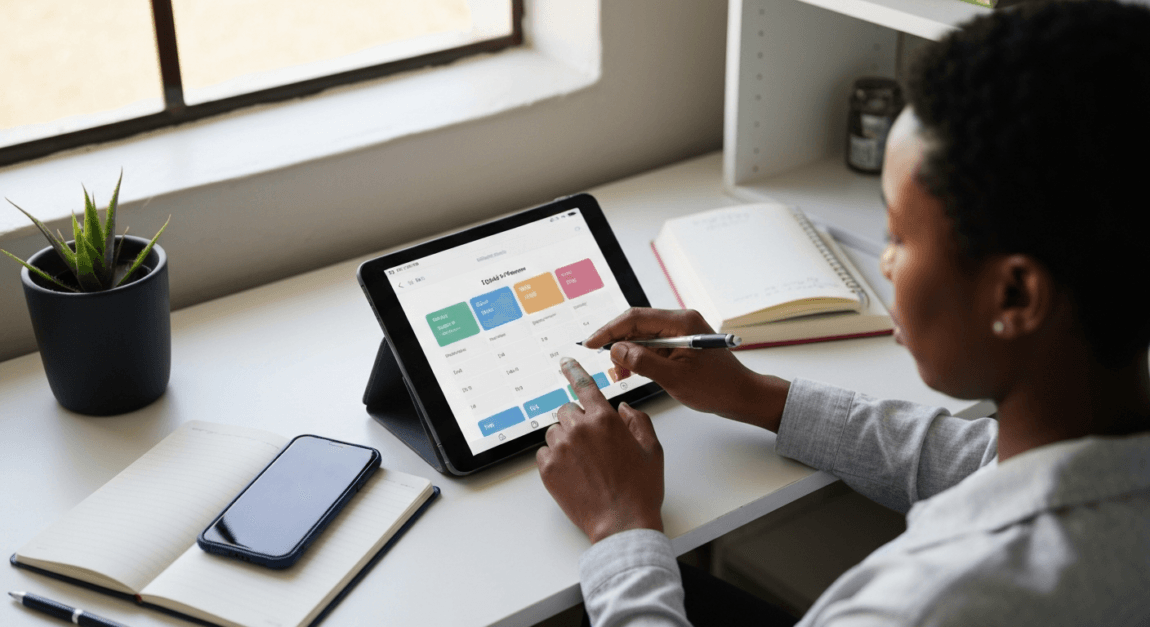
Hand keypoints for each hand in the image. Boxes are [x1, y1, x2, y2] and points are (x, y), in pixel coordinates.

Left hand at [536, 357, 663, 543]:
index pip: (584, 385)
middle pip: (568, 410)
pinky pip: (544, 452)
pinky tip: (574, 473)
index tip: (564, 361)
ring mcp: (560, 449)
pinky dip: (556, 458)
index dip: (573, 370)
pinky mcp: (548, 469)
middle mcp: (579, 429)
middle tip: (593, 445)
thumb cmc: (640, 489)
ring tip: (585, 463)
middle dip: (578, 421)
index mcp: (605, 419)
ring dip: (566, 439)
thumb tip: (622, 409)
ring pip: (555, 431)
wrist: (621, 523)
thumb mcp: (652, 449)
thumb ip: (638, 421)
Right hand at [583, 308, 789, 431]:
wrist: (741, 396)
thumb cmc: (716, 388)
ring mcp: (680, 332)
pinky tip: (629, 373)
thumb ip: (643, 362)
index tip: (590, 343)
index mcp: (682, 322)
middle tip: (606, 365)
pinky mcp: (680, 344)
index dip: (609, 330)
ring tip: (618, 375)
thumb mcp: (675, 378)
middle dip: (617, 344)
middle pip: (637, 325)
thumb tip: (617, 350)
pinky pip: (652, 347)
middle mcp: (680, 322)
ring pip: (642, 337)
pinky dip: (638, 359)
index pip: (636, 318)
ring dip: (626, 354)